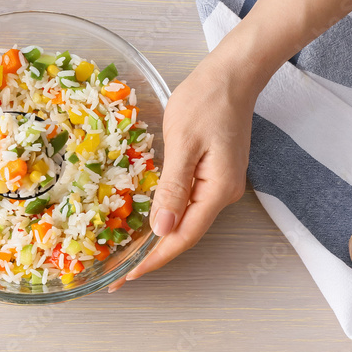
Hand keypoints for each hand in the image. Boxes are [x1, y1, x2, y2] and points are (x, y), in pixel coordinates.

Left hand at [110, 45, 269, 290]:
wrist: (234, 75)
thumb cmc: (207, 101)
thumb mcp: (183, 143)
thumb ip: (173, 188)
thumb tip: (161, 229)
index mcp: (217, 191)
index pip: (182, 237)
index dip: (154, 260)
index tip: (127, 277)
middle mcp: (222, 194)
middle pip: (184, 235)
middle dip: (152, 255)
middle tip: (117, 272)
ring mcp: (219, 185)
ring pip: (185, 220)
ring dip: (157, 238)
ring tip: (127, 254)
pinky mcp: (213, 174)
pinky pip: (187, 203)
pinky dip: (166, 216)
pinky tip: (147, 223)